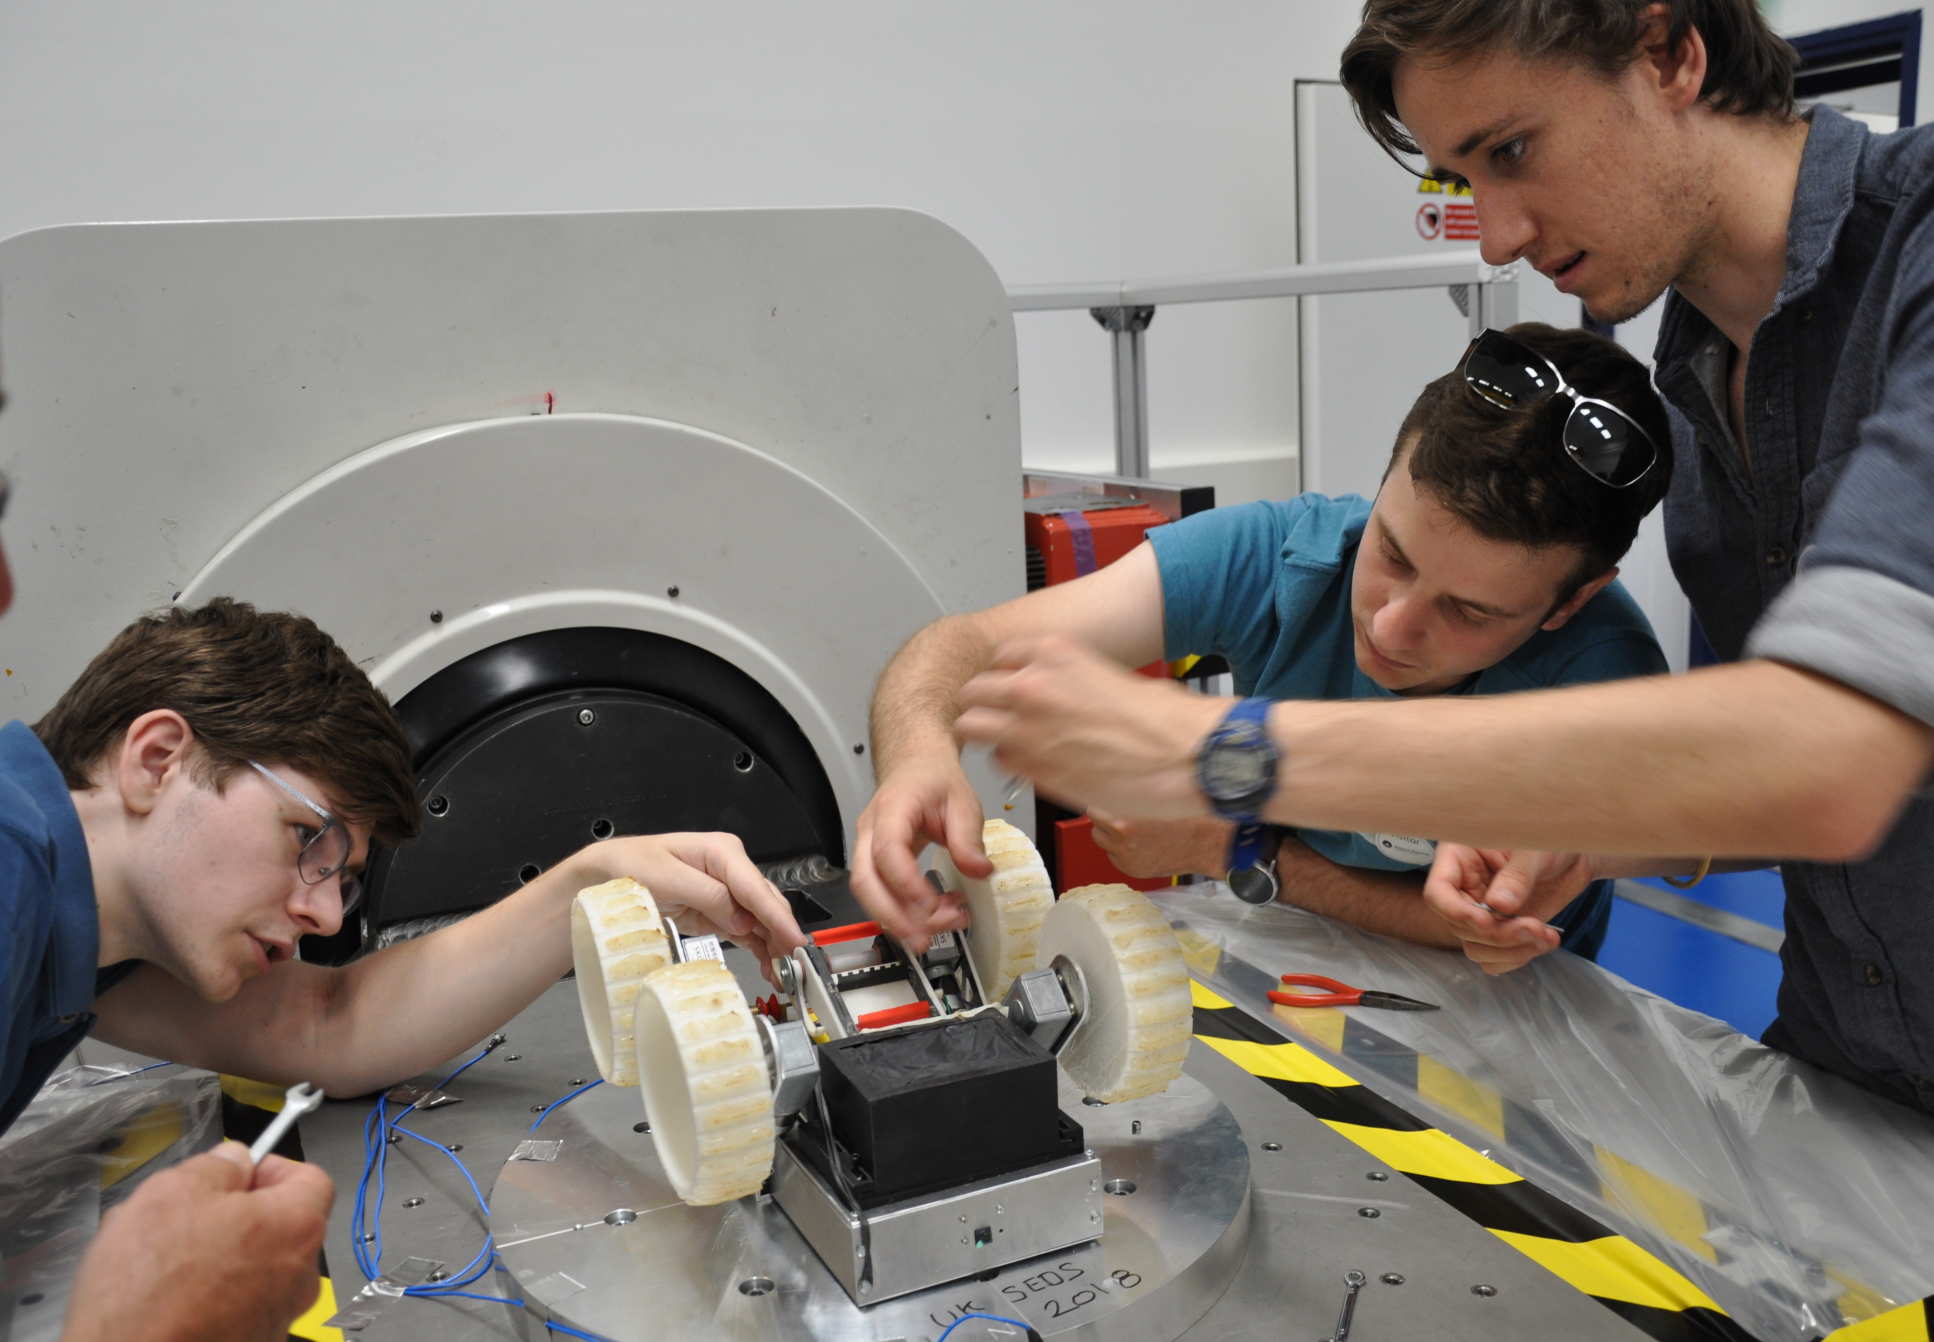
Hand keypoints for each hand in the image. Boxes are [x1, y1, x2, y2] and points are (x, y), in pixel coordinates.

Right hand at [63, 1142, 332, 1341]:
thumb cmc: (152, 1285)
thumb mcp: (172, 1194)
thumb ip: (214, 1166)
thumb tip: (234, 1160)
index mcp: (296, 1227)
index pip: (311, 1179)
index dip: (271, 1168)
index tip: (235, 1171)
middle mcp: (300, 1277)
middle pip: (280, 1225)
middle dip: (235, 1213)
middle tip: (186, 1215)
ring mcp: (276, 1317)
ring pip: (252, 1266)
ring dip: (216, 1255)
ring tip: (161, 1261)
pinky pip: (234, 1304)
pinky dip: (207, 1294)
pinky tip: (162, 1297)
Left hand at [581, 832, 805, 965]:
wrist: (608, 874)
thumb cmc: (632, 866)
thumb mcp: (666, 878)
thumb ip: (709, 896)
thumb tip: (742, 919)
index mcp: (722, 852)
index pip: (757, 888)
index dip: (778, 916)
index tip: (794, 939)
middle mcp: (731, 870)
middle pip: (766, 904)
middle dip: (782, 934)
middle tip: (794, 965)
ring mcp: (727, 892)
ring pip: (761, 920)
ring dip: (774, 945)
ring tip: (783, 973)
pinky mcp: (719, 912)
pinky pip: (746, 930)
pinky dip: (759, 948)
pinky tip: (769, 965)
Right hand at [850, 752, 978, 949]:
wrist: (916, 766)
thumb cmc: (932, 778)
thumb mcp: (962, 801)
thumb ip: (969, 838)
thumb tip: (978, 871)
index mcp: (892, 810)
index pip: (888, 852)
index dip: (906, 885)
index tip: (931, 905)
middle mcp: (870, 831)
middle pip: (866, 882)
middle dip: (893, 917)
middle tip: (924, 938)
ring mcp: (867, 848)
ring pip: (868, 894)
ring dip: (899, 919)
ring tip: (937, 928)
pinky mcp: (874, 863)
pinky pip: (879, 893)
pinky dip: (902, 911)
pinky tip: (930, 916)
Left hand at [954, 636, 1225, 819]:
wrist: (1187, 754)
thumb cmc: (1164, 721)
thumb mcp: (1110, 677)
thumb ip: (1071, 682)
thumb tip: (1058, 696)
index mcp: (1056, 653)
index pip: (1000, 656)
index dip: (1005, 676)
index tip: (1011, 688)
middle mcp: (1033, 685)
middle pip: (974, 690)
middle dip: (984, 705)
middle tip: (1000, 720)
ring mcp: (1027, 727)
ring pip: (971, 726)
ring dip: (988, 736)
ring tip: (1010, 746)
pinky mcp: (1033, 768)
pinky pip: (998, 762)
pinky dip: (1010, 765)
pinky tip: (1033, 767)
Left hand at [1089, 811, 1232, 878]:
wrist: (1201, 844)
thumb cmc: (1182, 820)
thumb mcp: (1150, 804)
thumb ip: (1126, 804)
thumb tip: (1108, 798)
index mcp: (1124, 826)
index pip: (1093, 815)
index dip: (1098, 809)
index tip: (1101, 805)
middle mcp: (1123, 846)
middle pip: (1095, 833)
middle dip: (1103, 825)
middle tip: (1116, 818)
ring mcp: (1128, 862)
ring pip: (1106, 848)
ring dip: (1112, 840)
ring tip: (1131, 832)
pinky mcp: (1134, 871)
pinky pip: (1117, 859)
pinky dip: (1123, 853)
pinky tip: (1140, 845)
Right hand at [1423, 845, 1596, 972]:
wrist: (1575, 856)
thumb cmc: (1551, 840)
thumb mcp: (1535, 851)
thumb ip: (1517, 876)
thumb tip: (1497, 905)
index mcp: (1460, 858)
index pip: (1438, 892)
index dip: (1457, 912)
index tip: (1488, 921)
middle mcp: (1465, 888)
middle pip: (1460, 926)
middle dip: (1498, 934)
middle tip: (1534, 927)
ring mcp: (1482, 912)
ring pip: (1476, 947)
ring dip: (1510, 951)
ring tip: (1545, 936)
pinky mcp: (1500, 931)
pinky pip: (1494, 959)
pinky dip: (1517, 958)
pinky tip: (1543, 942)